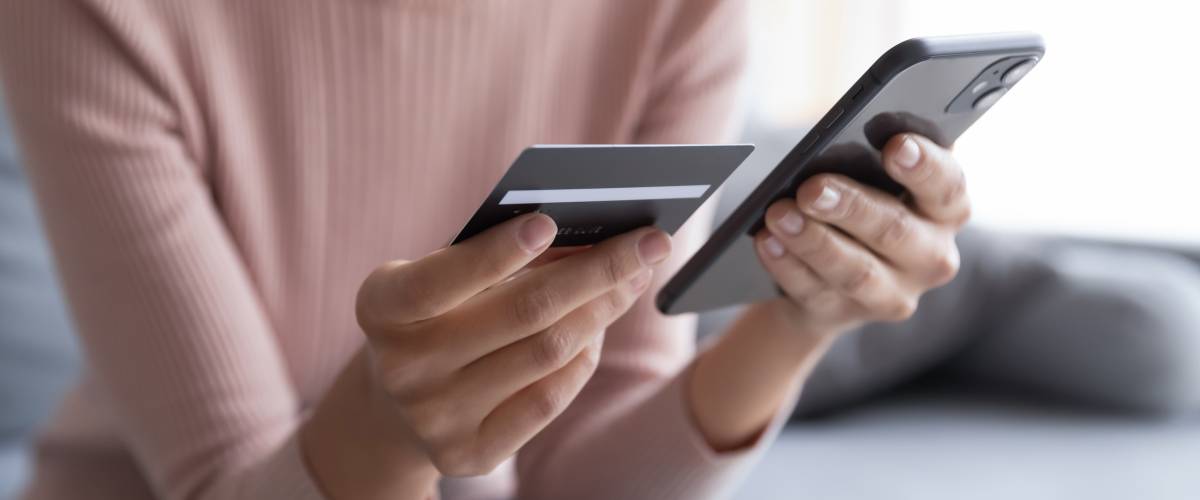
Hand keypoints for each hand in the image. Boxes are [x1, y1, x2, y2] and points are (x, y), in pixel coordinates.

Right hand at [351, 214, 670, 476]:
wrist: (393, 405)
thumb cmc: (435, 312)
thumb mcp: (441, 275)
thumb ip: (496, 253)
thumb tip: (592, 232)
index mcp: (381, 308)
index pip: (440, 279)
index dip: (495, 252)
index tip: (549, 222)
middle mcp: (402, 368)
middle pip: (522, 313)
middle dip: (598, 271)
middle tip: (650, 242)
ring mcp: (435, 418)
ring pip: (547, 354)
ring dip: (602, 310)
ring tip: (633, 278)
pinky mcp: (468, 455)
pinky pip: (549, 400)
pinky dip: (583, 358)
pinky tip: (599, 328)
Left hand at [754, 134, 969, 334]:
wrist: (831, 270)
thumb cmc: (860, 198)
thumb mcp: (875, 174)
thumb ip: (871, 154)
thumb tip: (843, 132)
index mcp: (946, 208)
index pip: (947, 185)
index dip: (925, 166)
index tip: (895, 146)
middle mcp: (931, 256)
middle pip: (895, 230)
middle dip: (851, 207)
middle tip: (812, 187)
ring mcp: (892, 293)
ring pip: (855, 270)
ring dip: (813, 241)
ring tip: (778, 214)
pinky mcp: (846, 314)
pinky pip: (814, 292)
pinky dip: (787, 265)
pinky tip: (767, 241)